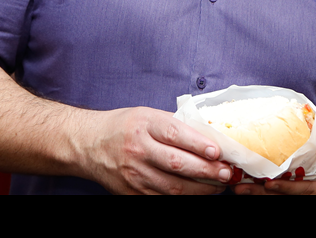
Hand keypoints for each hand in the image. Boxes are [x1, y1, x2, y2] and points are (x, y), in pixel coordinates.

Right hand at [81, 106, 233, 194]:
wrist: (89, 144)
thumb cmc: (124, 126)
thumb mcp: (147, 115)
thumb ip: (175, 125)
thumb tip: (210, 135)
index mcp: (144, 125)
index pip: (174, 134)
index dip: (198, 144)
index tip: (218, 151)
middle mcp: (138, 150)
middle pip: (177, 164)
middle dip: (206, 171)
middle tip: (226, 172)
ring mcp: (134, 175)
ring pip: (173, 187)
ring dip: (201, 189)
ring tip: (218, 185)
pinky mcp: (131, 193)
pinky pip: (162, 199)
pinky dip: (183, 198)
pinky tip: (198, 193)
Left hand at [231, 132, 315, 194]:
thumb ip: (309, 141)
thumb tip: (286, 121)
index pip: (304, 188)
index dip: (285, 187)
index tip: (267, 182)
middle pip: (285, 197)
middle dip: (261, 193)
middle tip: (239, 185)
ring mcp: (308, 197)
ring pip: (280, 198)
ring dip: (257, 193)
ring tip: (237, 185)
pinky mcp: (300, 195)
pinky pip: (281, 194)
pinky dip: (263, 190)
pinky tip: (247, 185)